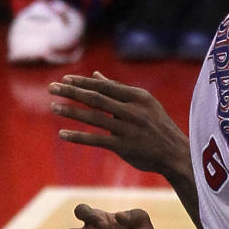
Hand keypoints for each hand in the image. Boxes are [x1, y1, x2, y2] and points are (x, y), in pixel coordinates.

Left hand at [50, 71, 189, 176]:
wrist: (176, 153)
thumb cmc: (157, 126)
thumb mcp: (143, 104)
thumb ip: (118, 90)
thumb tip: (96, 75)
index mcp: (138, 97)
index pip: (105, 86)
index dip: (83, 82)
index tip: (65, 79)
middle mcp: (133, 111)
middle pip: (96, 98)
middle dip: (72, 92)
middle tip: (52, 88)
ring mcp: (128, 129)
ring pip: (93, 118)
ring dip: (71, 111)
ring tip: (53, 106)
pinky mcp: (124, 146)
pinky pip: (96, 140)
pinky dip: (78, 137)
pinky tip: (63, 134)